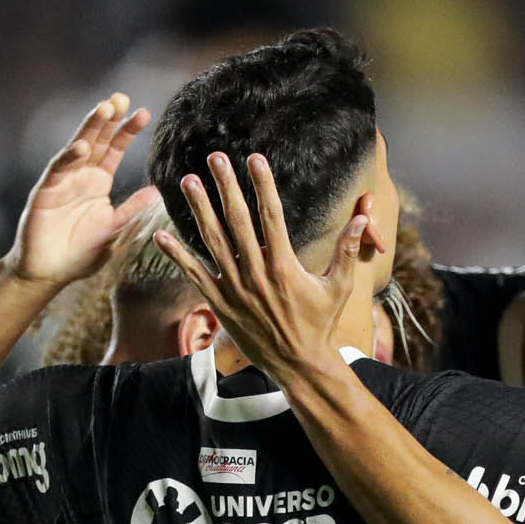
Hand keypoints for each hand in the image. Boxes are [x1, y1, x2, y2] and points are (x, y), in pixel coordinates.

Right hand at [8, 94, 155, 287]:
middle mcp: (80, 176)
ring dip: (90, 128)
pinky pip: (58, 170)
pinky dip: (69, 157)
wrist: (48, 274)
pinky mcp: (45, 192)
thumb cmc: (79, 254)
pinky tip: (83, 146)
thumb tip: (156, 193)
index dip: (127, 132)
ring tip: (105, 107)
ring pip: (78, 148)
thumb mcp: (113, 232)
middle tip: (121, 97)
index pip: (114, 150)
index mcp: (97, 182)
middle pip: (97, 140)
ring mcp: (62, 181)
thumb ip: (131, 212)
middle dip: (108, 119)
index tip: (144, 113)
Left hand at [158, 151, 383, 382]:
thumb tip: (364, 216)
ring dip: (199, 209)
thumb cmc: (321, 324)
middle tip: (215, 157)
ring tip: (188, 181)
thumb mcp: (340, 286)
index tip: (255, 158)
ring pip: (212, 240)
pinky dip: (176, 255)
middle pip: (237, 220)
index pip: (271, 214)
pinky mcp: (219, 304)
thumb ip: (347, 249)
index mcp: (284, 265)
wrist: (298, 365)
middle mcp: (256, 273)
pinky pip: (194, 275)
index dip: (262, 184)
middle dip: (225, 186)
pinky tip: (159, 234)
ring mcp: (234, 288)